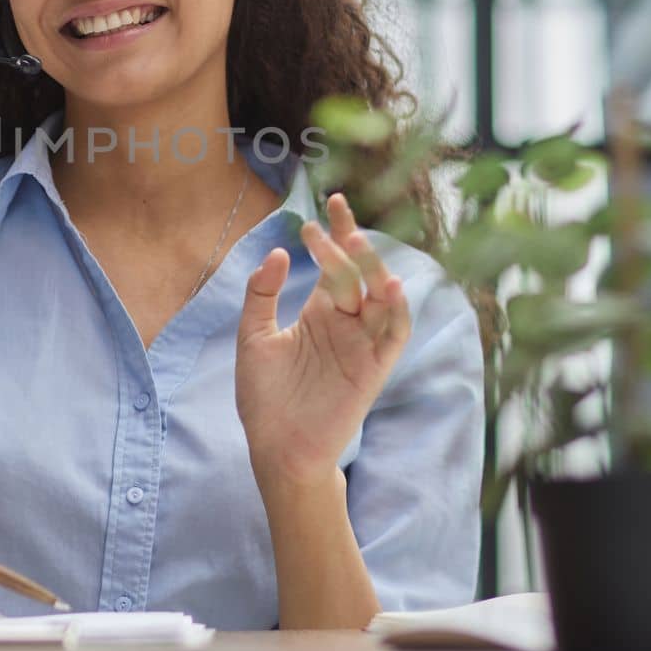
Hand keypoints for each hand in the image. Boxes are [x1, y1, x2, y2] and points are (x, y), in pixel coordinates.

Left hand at [235, 192, 411, 487]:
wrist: (276, 449)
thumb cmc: (265, 398)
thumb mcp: (252, 337)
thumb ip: (261, 295)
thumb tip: (278, 253)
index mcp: (320, 312)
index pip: (336, 264)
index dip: (338, 232)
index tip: (332, 201)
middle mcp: (346, 323)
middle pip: (358, 274)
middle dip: (349, 244)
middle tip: (333, 219)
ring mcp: (362, 344)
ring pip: (381, 298)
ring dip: (376, 270)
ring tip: (356, 246)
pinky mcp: (374, 368)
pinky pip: (394, 334)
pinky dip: (397, 310)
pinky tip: (389, 287)